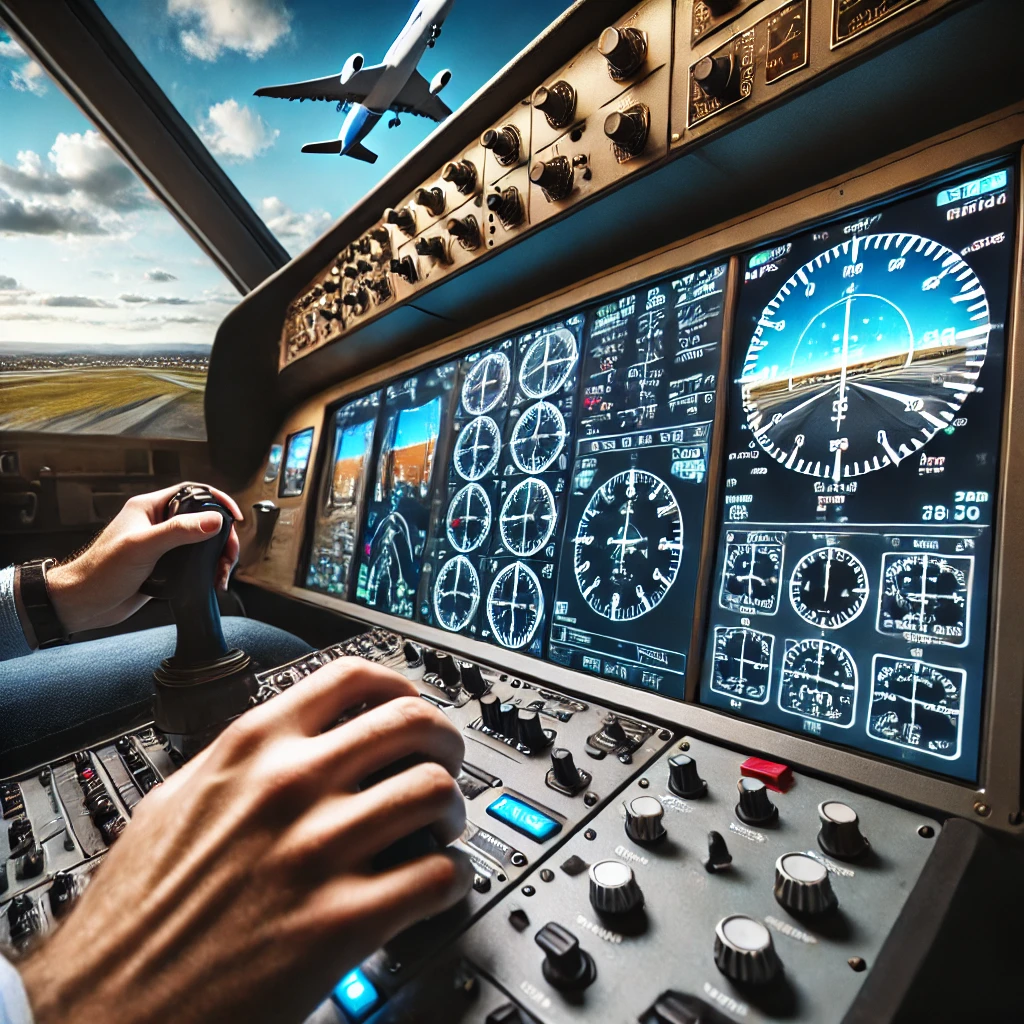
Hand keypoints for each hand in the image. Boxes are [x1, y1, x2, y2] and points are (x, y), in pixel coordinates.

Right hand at [20, 658, 471, 1023]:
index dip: (401, 685)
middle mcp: (288, 785)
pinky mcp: (339, 923)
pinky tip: (439, 885)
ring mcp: (316, 851)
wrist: (105, 1007)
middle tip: (444, 765)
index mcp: (249, 748)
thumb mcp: (177, 801)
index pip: (353, 678)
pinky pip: (438, 876)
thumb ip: (239, 760)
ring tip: (441, 830)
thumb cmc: (133, 913)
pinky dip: (454, 878)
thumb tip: (288, 737)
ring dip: (453, 809)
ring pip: (434, 791)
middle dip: (444, 741)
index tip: (413, 704)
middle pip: (411, 723)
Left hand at [44, 482, 242, 633]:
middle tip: (229, 554)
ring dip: (217, 556)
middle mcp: (157, 524)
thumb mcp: (142, 546)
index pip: (192, 492)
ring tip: (222, 573)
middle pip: (203, 520)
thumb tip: (214, 520)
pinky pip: (195, 562)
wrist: (84, 604)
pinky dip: (208, 570)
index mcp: (149, 508)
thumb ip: (179, 531)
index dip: (216, 500)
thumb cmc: (100, 571)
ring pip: (202, 543)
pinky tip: (212, 581)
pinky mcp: (165, 566)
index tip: (234, 516)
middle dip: (222, 536)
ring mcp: (162, 546)